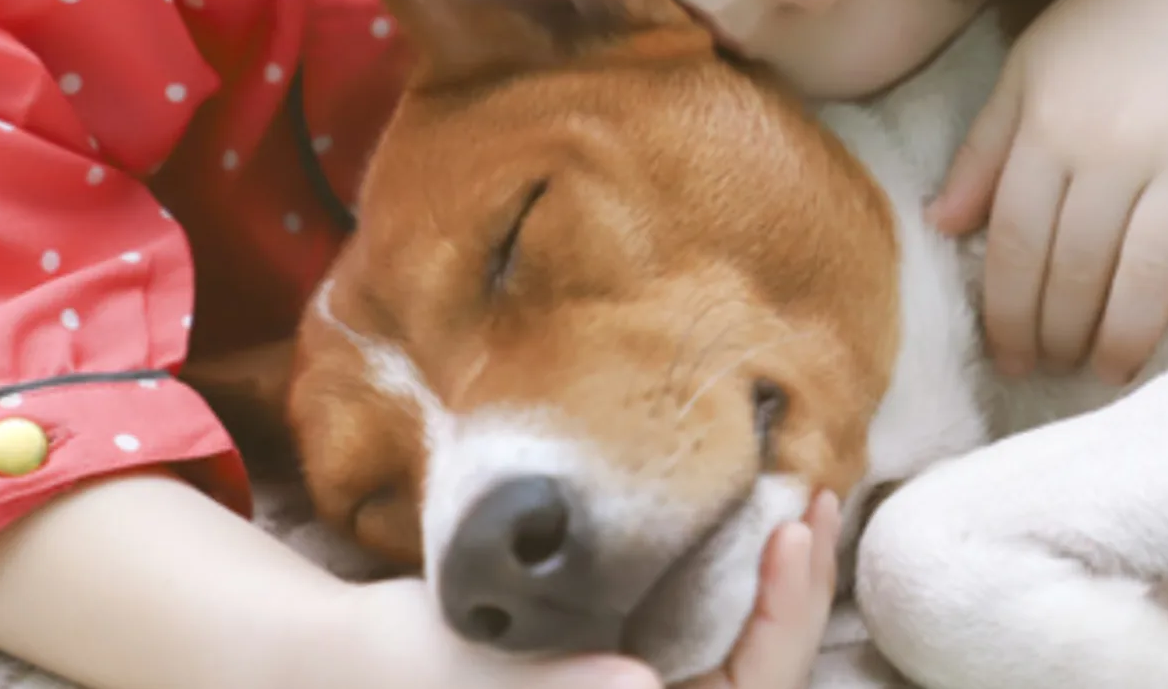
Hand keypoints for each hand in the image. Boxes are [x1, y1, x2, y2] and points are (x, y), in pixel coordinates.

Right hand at [324, 491, 841, 688]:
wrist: (351, 657)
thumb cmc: (397, 669)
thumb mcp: (471, 673)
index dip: (777, 625)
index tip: (791, 536)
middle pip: (761, 677)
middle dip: (797, 594)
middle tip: (816, 499)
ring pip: (749, 652)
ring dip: (783, 580)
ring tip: (809, 498)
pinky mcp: (636, 661)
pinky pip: (717, 626)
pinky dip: (748, 573)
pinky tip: (766, 515)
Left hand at [926, 0, 1167, 383]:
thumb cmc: (1108, 15)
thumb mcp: (1027, 70)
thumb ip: (984, 150)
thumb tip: (943, 227)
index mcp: (1051, 128)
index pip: (1017, 247)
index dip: (1007, 314)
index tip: (1010, 358)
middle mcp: (1115, 143)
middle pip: (1078, 267)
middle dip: (1061, 335)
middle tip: (1061, 372)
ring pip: (1151, 264)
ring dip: (1127, 332)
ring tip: (1114, 369)